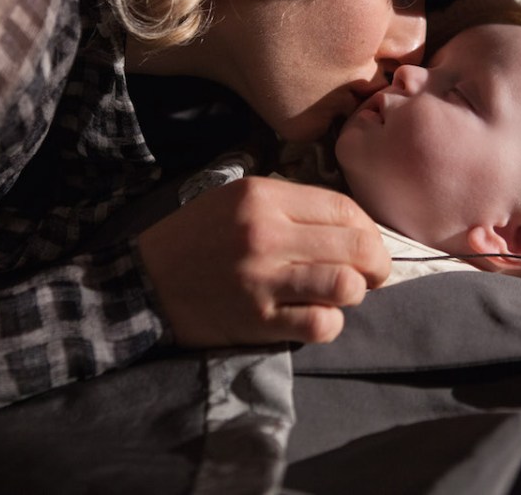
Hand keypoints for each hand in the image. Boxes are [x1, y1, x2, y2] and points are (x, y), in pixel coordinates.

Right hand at [137, 176, 389, 347]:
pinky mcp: (257, 320)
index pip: (344, 208)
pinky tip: (319, 316)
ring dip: (355, 292)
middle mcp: (265, 233)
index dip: (369, 228)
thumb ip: (290, 204)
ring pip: (346, 285)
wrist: (143, 282)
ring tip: (344, 294)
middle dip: (378, 263)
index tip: (369, 244)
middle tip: (374, 274)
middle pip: (355, 246)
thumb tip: (351, 224)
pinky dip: (330, 322)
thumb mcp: (237, 199)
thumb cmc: (196, 237)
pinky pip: (320, 323)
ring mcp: (261, 279)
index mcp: (263, 195)